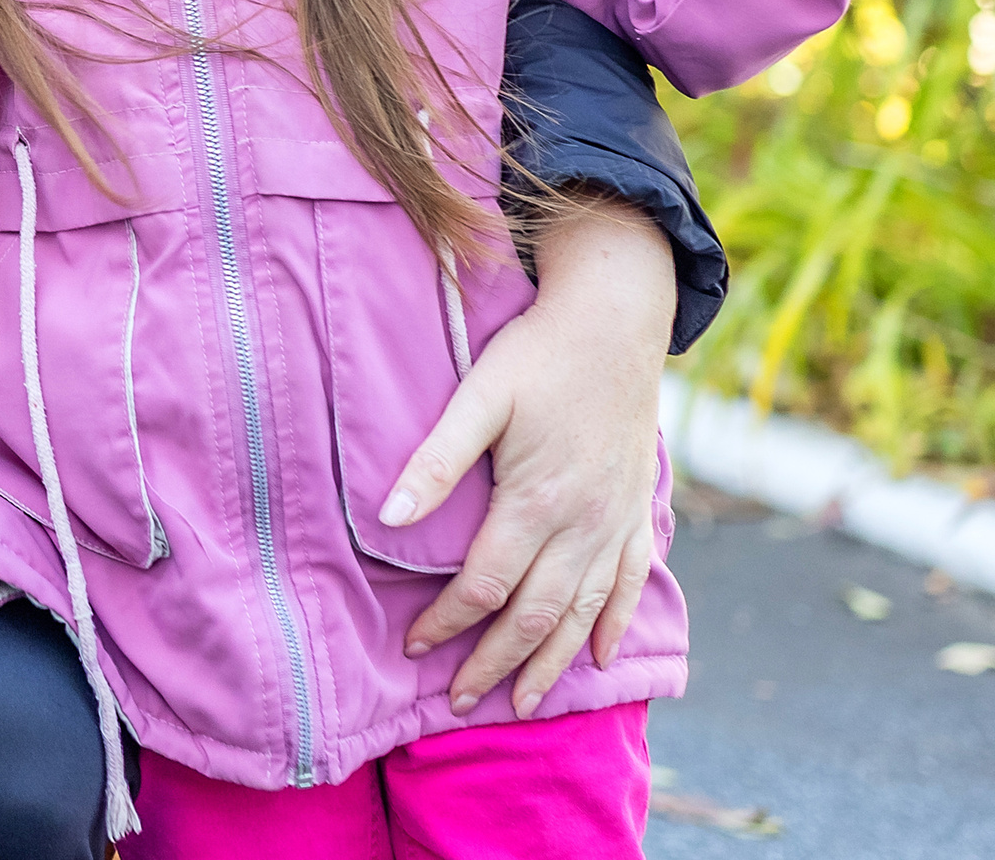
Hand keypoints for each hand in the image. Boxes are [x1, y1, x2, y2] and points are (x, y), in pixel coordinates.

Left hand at [379, 201, 674, 717]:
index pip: (485, 585)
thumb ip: (435, 460)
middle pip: (535, 616)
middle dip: (494, 663)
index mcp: (538, 501)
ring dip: (551, 662)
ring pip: (584, 614)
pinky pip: (630, 584)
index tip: (413, 647)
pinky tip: (600, 656)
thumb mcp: (479, 396)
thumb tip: (386, 518)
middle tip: (458, 702)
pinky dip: (612, 624)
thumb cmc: (538, 353)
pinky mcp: (638, 512)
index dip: (448, 622)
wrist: (618, 322)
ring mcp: (618, 523)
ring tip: (521, 702)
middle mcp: (585, 525)